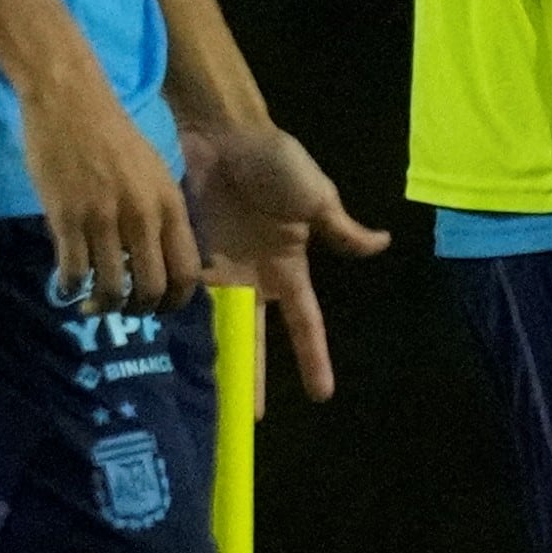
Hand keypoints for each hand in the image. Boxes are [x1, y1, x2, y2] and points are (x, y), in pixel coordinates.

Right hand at [14, 53, 201, 314]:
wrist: (70, 100)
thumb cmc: (112, 134)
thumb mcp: (153, 172)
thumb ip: (162, 212)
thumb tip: (163, 257)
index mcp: (170, 205)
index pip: (187, 273)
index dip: (174, 303)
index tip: (158, 308)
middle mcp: (143, 216)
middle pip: (152, 289)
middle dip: (138, 309)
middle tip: (123, 308)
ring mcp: (104, 219)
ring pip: (111, 288)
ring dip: (102, 305)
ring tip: (90, 303)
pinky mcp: (67, 218)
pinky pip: (73, 272)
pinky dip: (69, 288)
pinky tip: (65, 286)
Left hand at [182, 119, 391, 401]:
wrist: (224, 133)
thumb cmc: (276, 161)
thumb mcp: (316, 196)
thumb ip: (342, 229)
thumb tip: (383, 245)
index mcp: (290, 268)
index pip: (306, 324)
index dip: (313, 358)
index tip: (322, 394)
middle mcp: (254, 277)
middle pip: (255, 338)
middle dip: (252, 377)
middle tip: (246, 419)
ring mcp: (219, 268)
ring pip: (217, 325)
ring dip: (211, 358)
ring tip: (204, 396)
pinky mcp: (187, 254)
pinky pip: (184, 294)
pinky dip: (178, 317)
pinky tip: (168, 347)